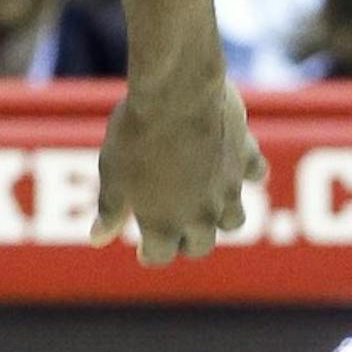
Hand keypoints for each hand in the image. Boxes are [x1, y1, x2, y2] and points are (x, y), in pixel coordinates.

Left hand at [92, 73, 265, 267]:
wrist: (176, 94)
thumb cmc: (136, 136)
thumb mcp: (112, 175)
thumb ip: (110, 211)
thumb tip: (96, 240)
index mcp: (164, 223)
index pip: (160, 256)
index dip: (149, 254)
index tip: (143, 249)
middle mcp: (201, 214)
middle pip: (200, 245)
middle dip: (186, 243)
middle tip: (173, 231)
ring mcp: (229, 188)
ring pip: (234, 220)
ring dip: (221, 219)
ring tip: (205, 206)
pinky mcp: (246, 157)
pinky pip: (254, 173)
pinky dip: (246, 173)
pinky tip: (235, 167)